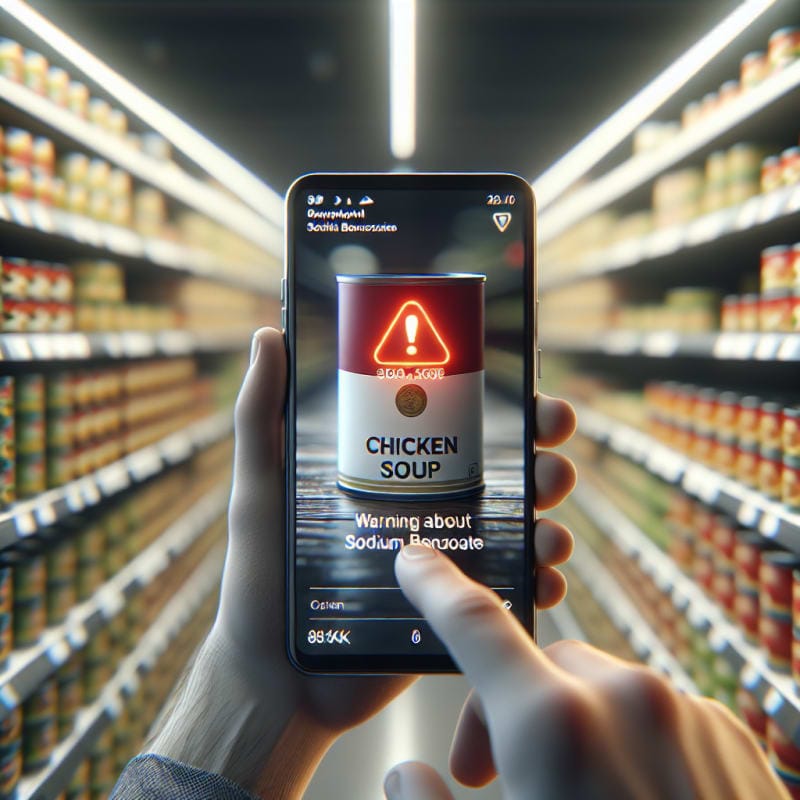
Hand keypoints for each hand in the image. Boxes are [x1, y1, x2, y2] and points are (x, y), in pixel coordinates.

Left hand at [151, 327, 577, 798]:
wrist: (274, 675)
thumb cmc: (260, 578)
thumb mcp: (260, 486)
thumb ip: (261, 415)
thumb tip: (269, 336)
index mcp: (391, 472)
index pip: (455, 424)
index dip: (500, 402)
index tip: (530, 387)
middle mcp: (425, 507)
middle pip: (501, 469)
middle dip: (539, 450)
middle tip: (551, 440)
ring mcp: (444, 557)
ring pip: (518, 523)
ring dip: (550, 512)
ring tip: (552, 518)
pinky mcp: (455, 608)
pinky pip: (511, 586)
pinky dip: (539, 576)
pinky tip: (546, 573)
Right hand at [385, 548, 789, 799]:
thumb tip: (410, 777)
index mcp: (555, 722)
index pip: (474, 624)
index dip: (436, 585)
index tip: (417, 560)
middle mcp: (626, 699)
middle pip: (536, 666)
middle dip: (503, 706)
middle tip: (486, 774)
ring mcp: (686, 713)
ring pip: (595, 687)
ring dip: (566, 724)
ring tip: (569, 797)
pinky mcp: (730, 738)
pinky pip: (651, 711)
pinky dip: (623, 737)